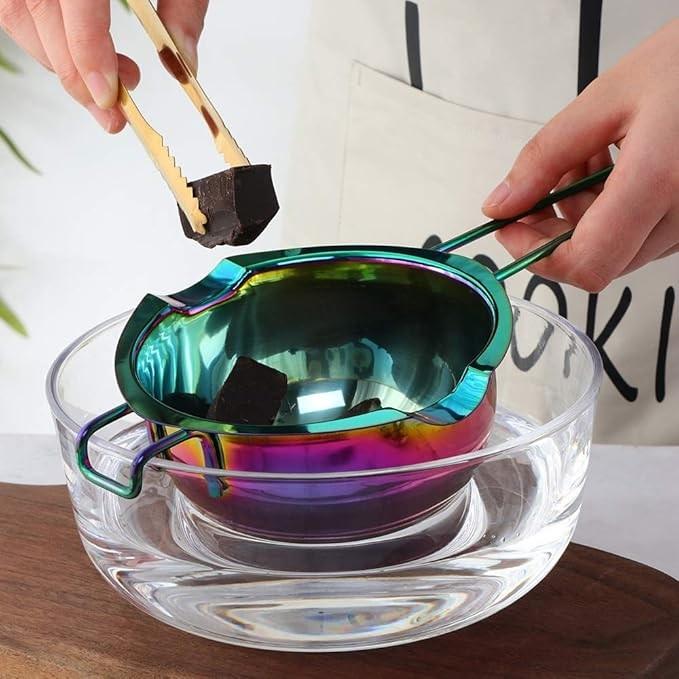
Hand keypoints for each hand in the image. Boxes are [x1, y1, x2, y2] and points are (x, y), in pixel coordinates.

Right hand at [0, 0, 208, 132]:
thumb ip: (184, 8)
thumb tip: (185, 64)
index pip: (72, 0)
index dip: (85, 53)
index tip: (109, 98)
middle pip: (36, 14)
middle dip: (75, 75)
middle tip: (114, 113)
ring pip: (17, 16)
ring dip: (58, 64)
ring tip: (107, 86)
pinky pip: (16, 10)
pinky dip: (46, 43)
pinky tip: (84, 61)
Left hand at [482, 19, 678, 292]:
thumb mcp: (605, 99)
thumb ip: (544, 158)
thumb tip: (501, 205)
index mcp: (658, 184)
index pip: (586, 264)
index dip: (536, 255)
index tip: (511, 227)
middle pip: (597, 261)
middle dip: (555, 229)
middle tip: (543, 183)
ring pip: (617, 249)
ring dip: (583, 216)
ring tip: (584, 157)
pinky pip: (642, 234)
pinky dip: (612, 211)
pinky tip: (611, 166)